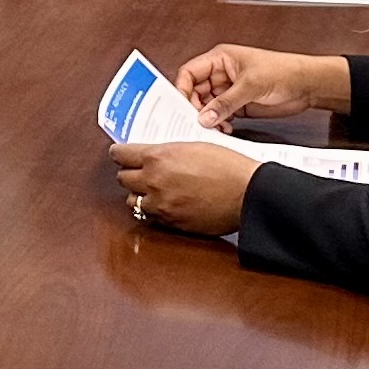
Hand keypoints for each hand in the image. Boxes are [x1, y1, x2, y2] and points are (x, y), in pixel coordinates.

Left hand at [109, 140, 258, 237]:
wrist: (249, 193)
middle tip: (140, 171)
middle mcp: (153, 182)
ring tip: (154, 190)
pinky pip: (152, 217)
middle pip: (122, 179)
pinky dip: (155, 211)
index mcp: (157, 158)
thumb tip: (153, 155)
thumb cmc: (228, 166)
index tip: (121, 153)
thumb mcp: (193, 146)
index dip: (119, 153)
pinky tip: (167, 204)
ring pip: (132, 201)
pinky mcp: (171, 223)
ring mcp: (161, 205)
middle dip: (129, 173)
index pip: (119, 154)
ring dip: (140, 195)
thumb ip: (167, 152)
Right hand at [174, 45, 348, 126]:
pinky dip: (219, 123)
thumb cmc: (284, 70)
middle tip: (197, 120)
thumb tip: (205, 116)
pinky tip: (224, 128)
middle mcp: (222, 74)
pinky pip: (220, 115)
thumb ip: (225, 102)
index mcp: (220, 59)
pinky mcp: (238, 104)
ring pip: (207, 105)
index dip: (182, 88)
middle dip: (195, 107)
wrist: (307, 85)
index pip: (190, 73)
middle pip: (195, 91)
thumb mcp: (250, 85)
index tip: (180, 105)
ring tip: (213, 127)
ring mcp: (229, 90)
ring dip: (208, 118)